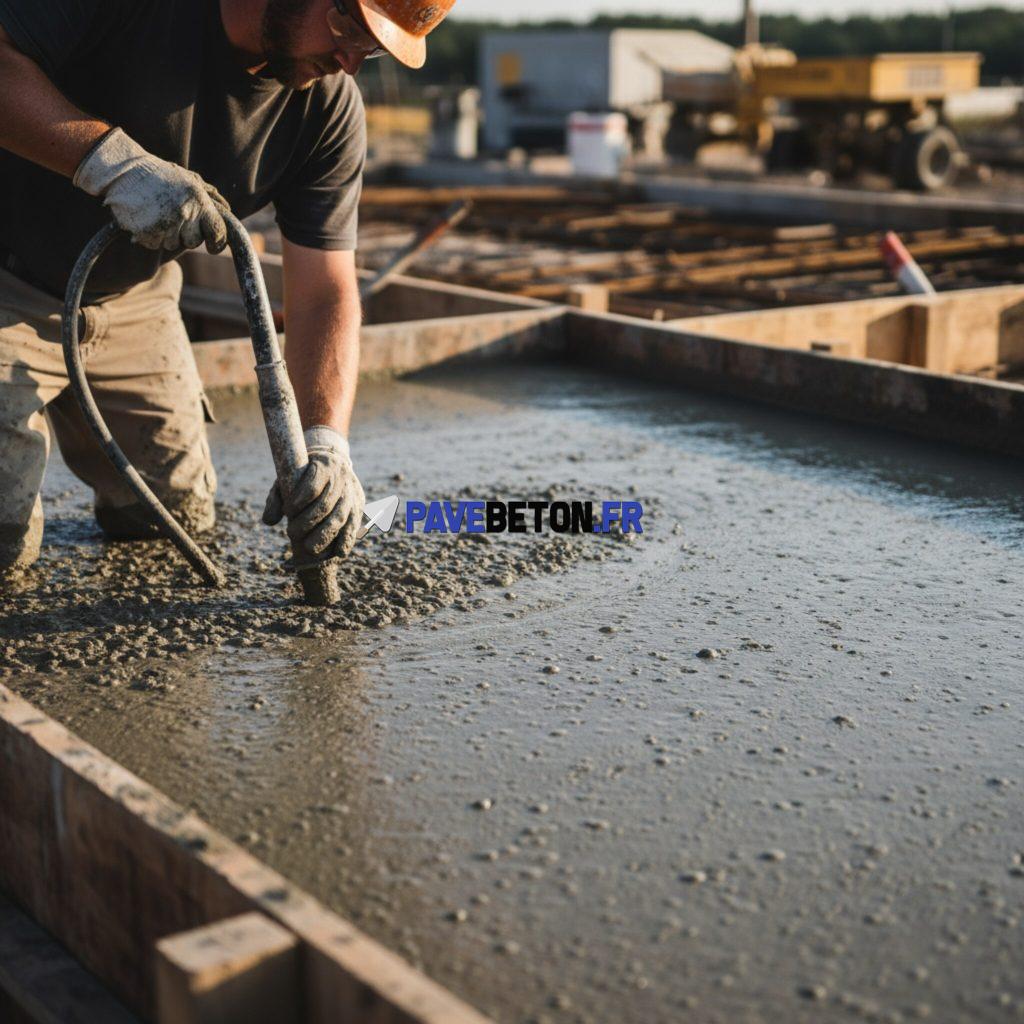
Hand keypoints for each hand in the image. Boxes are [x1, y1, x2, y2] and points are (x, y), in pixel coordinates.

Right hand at [74, 128, 228, 252]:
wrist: (125, 169)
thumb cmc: (161, 175)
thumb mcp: (190, 179)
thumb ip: (211, 197)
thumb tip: (229, 212)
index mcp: (199, 200)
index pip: (218, 232)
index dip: (217, 242)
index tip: (214, 247)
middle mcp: (185, 213)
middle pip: (193, 242)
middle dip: (186, 234)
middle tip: (173, 217)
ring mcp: (166, 223)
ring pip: (173, 245)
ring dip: (166, 235)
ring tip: (157, 214)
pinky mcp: (147, 231)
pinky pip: (155, 245)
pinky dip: (150, 236)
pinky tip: (145, 219)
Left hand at [262, 427, 365, 559]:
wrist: (333, 461)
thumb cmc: (304, 473)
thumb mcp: (288, 478)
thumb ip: (276, 498)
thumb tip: (269, 521)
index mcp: (325, 466)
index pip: (313, 486)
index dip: (299, 501)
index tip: (287, 511)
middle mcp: (342, 479)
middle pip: (326, 505)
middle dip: (308, 522)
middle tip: (291, 533)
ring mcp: (352, 494)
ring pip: (340, 517)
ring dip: (325, 535)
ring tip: (310, 549)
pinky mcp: (358, 507)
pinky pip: (354, 525)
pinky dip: (346, 540)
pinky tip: (338, 554)